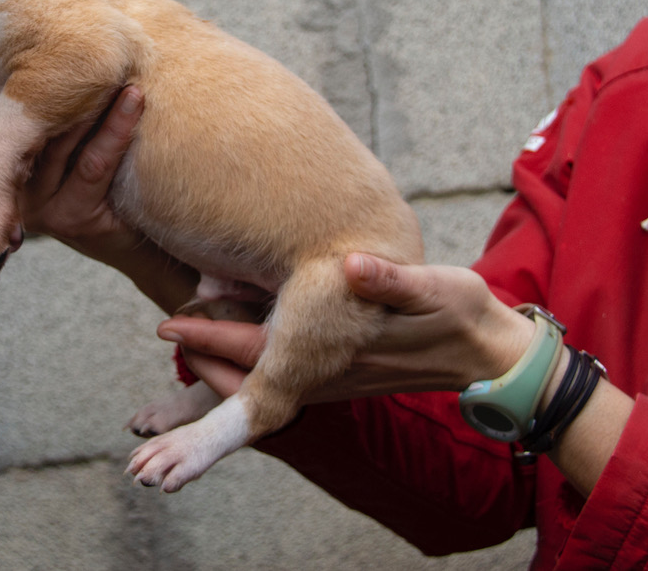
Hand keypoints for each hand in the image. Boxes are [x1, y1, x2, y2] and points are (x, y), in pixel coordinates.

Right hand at [0, 56, 145, 254]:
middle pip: (2, 128)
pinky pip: (93, 164)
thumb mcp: (53, 112)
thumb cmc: (87, 154)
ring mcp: (31, 205)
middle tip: (63, 41)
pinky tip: (134, 99)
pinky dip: (116, 128)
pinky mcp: (69, 218)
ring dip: (94, 104)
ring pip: (55, 140)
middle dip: (37, 87)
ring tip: (123, 70)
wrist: (128, 221)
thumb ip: (24, 81)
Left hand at [157, 254, 535, 402]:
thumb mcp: (430, 286)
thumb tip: (355, 265)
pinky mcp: (333, 372)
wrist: (488, 351)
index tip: (169, 322)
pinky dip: (244, 367)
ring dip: (217, 376)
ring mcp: (327, 378)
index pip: (256, 352)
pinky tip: (231, 341)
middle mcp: (322, 374)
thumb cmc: (457, 312)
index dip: (208, 337)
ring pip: (256, 381)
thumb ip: (391, 278)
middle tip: (160, 354)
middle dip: (199, 371)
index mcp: (332, 354)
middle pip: (244, 375)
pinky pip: (274, 378)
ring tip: (179, 363)